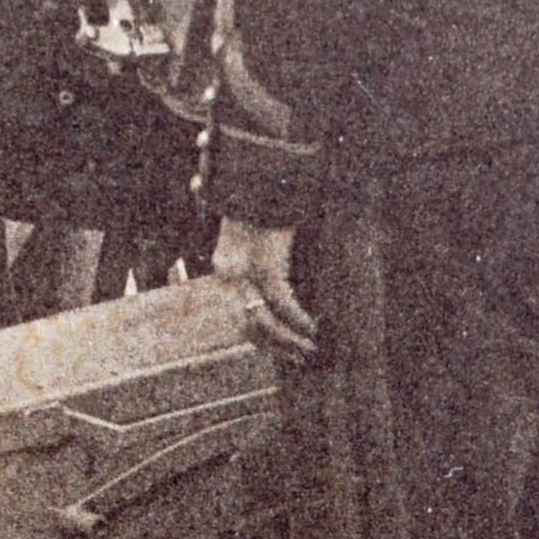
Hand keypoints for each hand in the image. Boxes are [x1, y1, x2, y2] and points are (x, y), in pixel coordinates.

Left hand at [212, 215, 317, 357]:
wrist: (262, 180)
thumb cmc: (267, 207)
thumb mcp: (258, 239)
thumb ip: (264, 265)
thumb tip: (284, 295)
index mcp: (224, 266)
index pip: (238, 316)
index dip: (261, 340)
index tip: (282, 352)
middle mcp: (228, 272)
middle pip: (248, 325)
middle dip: (276, 346)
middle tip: (299, 358)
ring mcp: (243, 271)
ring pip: (263, 320)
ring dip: (288, 340)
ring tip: (309, 348)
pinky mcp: (262, 265)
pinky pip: (282, 303)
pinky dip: (299, 320)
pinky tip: (314, 327)